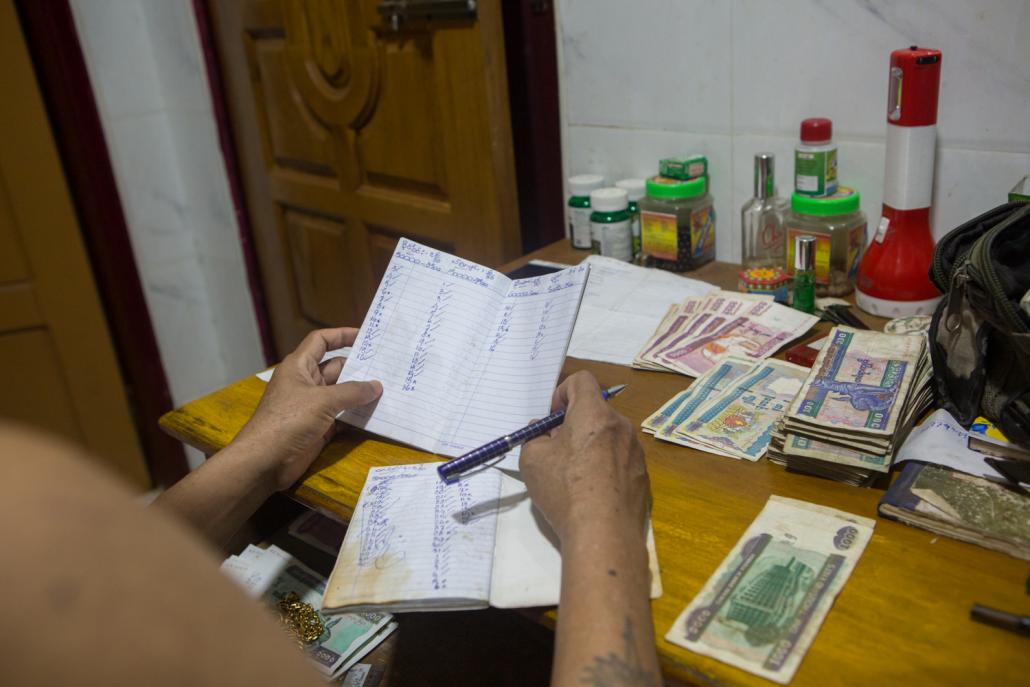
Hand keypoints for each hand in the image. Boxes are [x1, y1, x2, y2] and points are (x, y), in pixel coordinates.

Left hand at [233, 327, 381, 489]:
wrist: (265, 461)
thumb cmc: (288, 421)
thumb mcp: (322, 401)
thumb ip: (352, 392)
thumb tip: (376, 386)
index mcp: (299, 367)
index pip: (321, 341)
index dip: (341, 335)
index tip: (365, 336)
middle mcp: (306, 383)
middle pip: (336, 368)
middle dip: (359, 368)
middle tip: (388, 368)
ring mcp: (312, 407)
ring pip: (342, 394)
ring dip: (361, 394)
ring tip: (388, 390)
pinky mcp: (318, 428)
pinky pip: (342, 417)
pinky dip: (357, 416)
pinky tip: (376, 415)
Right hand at [520, 371, 648, 542]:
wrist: (603, 533)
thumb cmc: (564, 489)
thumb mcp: (532, 460)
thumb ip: (535, 437)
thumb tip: (543, 432)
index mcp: (594, 414)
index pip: (582, 380)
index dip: (562, 392)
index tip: (553, 418)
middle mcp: (621, 426)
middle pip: (596, 412)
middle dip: (575, 425)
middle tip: (558, 452)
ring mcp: (636, 452)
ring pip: (609, 438)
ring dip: (592, 447)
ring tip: (575, 477)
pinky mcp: (643, 476)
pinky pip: (621, 461)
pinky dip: (606, 469)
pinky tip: (594, 495)